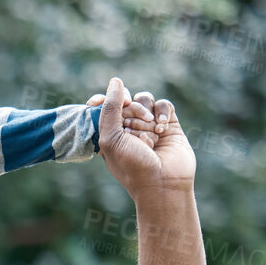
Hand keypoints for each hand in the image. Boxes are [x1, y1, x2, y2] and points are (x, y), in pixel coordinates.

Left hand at [87, 77, 193, 197]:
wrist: (163, 183)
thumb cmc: (133, 166)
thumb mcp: (111, 138)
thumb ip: (109, 108)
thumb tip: (116, 81)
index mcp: (108, 133)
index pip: (102, 106)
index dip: (102, 101)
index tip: (96, 102)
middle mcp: (128, 127)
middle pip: (126, 100)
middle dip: (129, 111)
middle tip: (132, 128)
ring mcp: (149, 124)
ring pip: (144, 100)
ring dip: (146, 114)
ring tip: (152, 132)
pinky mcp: (168, 123)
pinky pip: (163, 105)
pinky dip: (162, 112)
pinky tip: (162, 128)